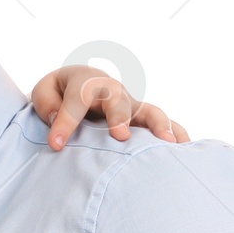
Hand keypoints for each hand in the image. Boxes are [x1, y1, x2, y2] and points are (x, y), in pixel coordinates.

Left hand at [30, 66, 189, 150]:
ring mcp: (132, 105)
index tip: (54, 144)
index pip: (76, 99)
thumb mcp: (45, 92)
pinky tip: (188, 151)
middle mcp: (113, 91)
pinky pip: (165, 125)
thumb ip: (47, 104)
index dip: (65, 121)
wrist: (80, 84)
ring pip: (149, 111)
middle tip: (119, 137)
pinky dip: (177, 134)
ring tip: (168, 144)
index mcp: (85, 81)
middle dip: (120, 117)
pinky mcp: (143, 120)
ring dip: (159, 126)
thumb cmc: (60, 92)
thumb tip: (59, 123)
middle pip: (119, 101)